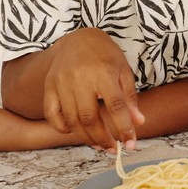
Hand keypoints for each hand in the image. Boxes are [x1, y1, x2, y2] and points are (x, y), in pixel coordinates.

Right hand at [44, 28, 142, 150]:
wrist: (79, 39)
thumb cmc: (106, 56)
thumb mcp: (124, 72)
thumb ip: (130, 98)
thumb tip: (138, 123)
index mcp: (103, 72)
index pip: (116, 106)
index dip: (124, 128)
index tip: (131, 144)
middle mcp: (80, 78)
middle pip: (91, 118)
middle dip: (104, 138)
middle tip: (113, 149)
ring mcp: (61, 83)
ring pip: (72, 119)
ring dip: (86, 137)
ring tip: (99, 145)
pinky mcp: (49, 86)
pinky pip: (51, 114)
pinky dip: (62, 128)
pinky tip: (75, 132)